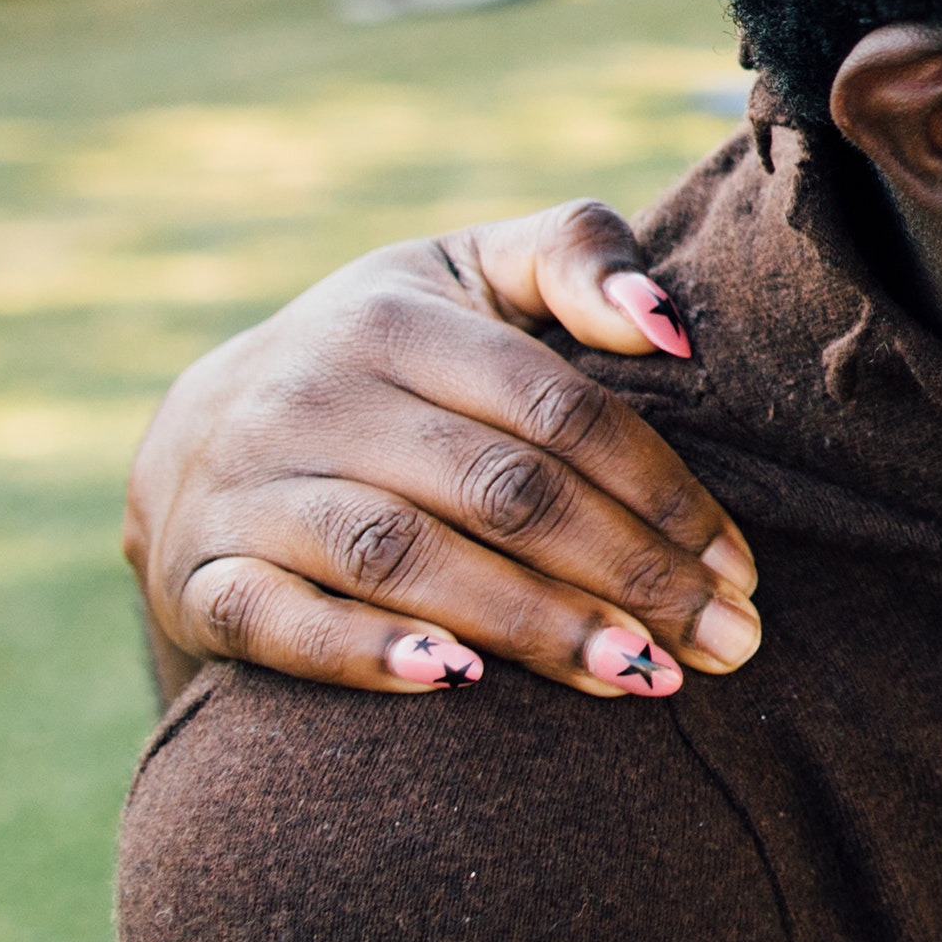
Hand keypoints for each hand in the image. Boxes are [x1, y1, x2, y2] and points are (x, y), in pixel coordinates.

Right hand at [123, 205, 758, 702]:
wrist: (202, 434)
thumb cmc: (388, 358)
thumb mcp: (471, 277)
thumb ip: (575, 258)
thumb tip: (671, 330)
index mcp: (396, 320)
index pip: (556, 408)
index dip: (661, 491)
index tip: (740, 569)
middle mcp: (316, 396)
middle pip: (499, 490)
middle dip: (628, 571)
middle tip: (725, 643)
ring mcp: (252, 489)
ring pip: (404, 558)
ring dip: (530, 622)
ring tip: (642, 675)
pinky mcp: (202, 578)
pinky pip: (280, 621)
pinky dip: (364, 653)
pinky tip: (458, 682)